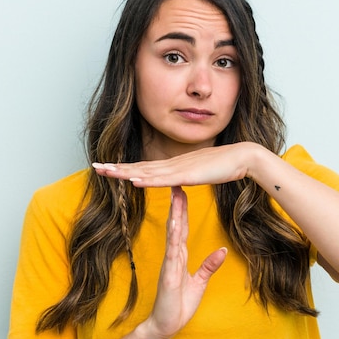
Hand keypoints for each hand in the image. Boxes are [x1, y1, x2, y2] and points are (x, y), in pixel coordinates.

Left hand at [92, 142, 264, 186]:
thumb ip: (186, 176)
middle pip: (139, 167)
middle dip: (116, 167)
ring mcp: (178, 169)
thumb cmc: (224, 165)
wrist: (243, 157)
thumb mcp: (199, 173)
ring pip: (146, 172)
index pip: (144, 167)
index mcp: (174, 165)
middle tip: (95, 167)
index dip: (125, 168)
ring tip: (106, 171)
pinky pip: (163, 179)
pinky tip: (133, 180)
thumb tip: (178, 181)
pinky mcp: (187, 175)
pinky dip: (146, 180)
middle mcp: (172, 164)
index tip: (108, 168)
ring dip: (125, 172)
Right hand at [144, 186, 226, 338]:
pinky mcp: (169, 273)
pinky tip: (175, 223)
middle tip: (178, 183)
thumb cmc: (179, 304)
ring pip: (173, 233)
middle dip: (177, 204)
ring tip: (177, 195)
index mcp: (178, 256)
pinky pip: (172, 251)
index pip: (181, 228)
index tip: (183, 191)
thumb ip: (209, 265)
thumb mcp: (199, 282)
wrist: (167, 325)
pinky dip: (173, 236)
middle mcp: (172, 256)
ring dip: (175, 214)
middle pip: (176, 225)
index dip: (182, 209)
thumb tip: (222, 249)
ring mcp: (169, 263)